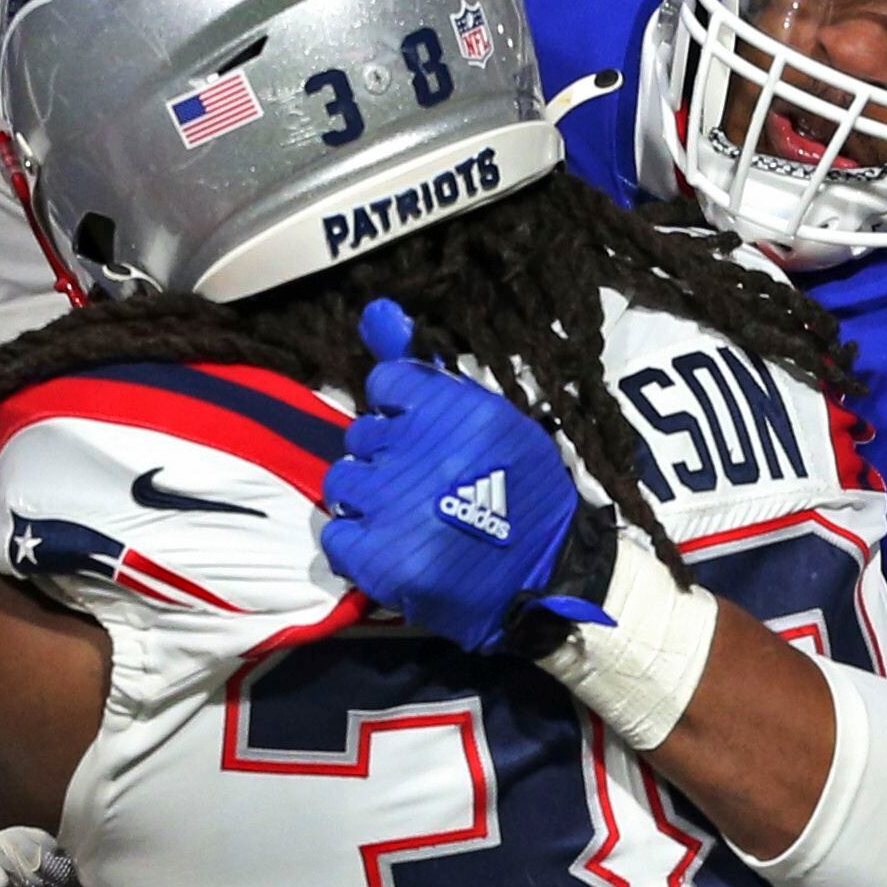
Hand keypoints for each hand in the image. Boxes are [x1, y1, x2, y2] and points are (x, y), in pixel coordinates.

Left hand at [321, 301, 610, 652]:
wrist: (550, 575)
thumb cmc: (524, 493)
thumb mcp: (492, 421)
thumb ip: (429, 375)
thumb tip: (375, 310)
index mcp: (457, 414)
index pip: (386, 386)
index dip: (398, 412)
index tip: (419, 436)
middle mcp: (424, 453)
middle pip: (362, 435)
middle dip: (385, 458)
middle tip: (420, 486)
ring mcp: (397, 507)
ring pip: (343, 482)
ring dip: (367, 500)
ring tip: (405, 519)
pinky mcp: (382, 558)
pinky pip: (337, 536)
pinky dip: (357, 546)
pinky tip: (392, 550)